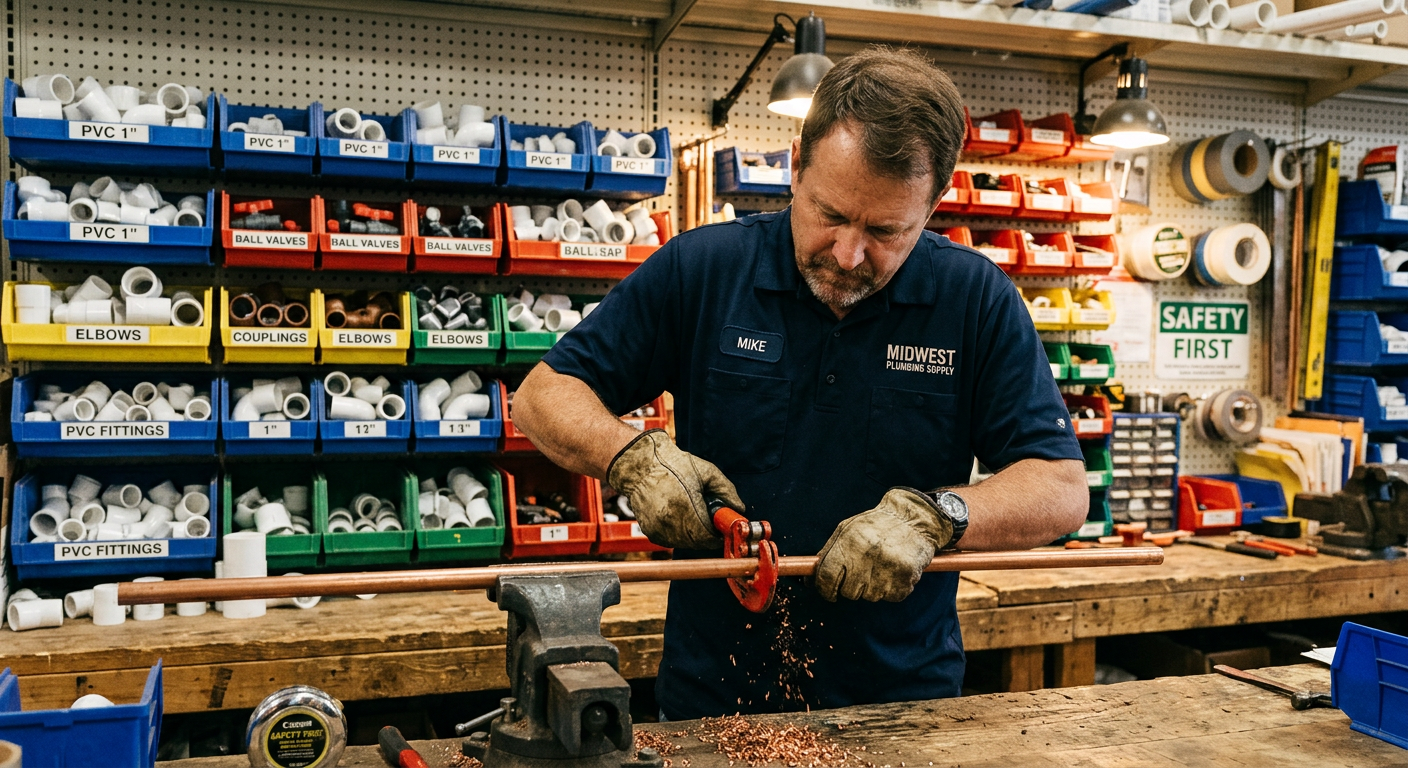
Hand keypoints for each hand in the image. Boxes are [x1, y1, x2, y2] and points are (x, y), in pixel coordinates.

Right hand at [607, 429, 744, 549]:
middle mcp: (670, 521)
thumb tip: (738, 507)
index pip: (708, 537)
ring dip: (693, 535)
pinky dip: (679, 534)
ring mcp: (658, 528)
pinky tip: (679, 516)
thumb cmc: (672, 464)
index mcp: (686, 507)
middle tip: (709, 520)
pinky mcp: (650, 531)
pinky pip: (671, 540)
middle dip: (707, 534)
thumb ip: (726, 491)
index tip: (722, 528)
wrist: (640, 465)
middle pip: (697, 543)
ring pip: (684, 543)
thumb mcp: (706, 472)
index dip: (718, 535)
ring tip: (692, 514)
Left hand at [814, 487, 954, 601]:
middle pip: (849, 592)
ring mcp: (887, 568)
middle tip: (863, 571)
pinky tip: (895, 570)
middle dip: (853, 586)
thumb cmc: (876, 525)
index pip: (827, 576)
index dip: (824, 589)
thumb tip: (809, 581)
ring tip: (882, 566)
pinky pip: (891, 597)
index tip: (829, 592)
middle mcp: (867, 555)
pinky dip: (892, 589)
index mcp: (849, 541)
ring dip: (874, 587)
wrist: (914, 519)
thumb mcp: (847, 530)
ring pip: (870, 597)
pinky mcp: (906, 579)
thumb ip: (828, 554)